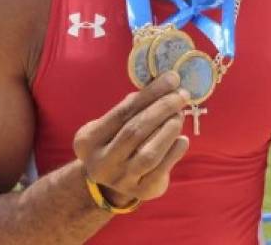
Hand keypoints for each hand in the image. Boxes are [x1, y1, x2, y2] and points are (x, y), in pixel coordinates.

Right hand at [73, 71, 190, 206]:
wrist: (111, 182)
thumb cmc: (117, 140)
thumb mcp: (114, 124)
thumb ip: (133, 105)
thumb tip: (165, 82)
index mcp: (88, 140)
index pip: (122, 112)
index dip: (150, 93)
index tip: (171, 78)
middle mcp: (100, 163)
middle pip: (135, 131)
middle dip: (162, 109)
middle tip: (181, 94)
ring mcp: (120, 181)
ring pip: (148, 154)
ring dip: (169, 130)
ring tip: (180, 115)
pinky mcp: (142, 192)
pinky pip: (162, 170)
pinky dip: (174, 152)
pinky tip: (182, 139)